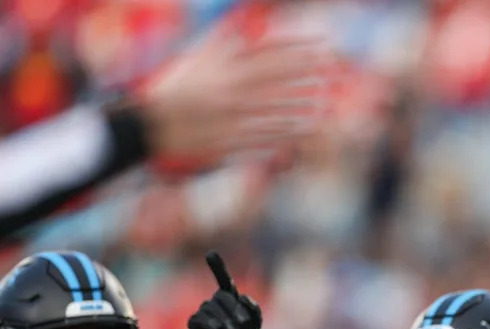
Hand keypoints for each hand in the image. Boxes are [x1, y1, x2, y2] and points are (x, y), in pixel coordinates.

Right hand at [139, 18, 323, 163]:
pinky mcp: (232, 138)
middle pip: (277, 76)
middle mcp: (233, 89)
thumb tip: (243, 22)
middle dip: (306, 70)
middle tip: (330, 67)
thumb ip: (221, 40)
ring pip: (275, 106)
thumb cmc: (175, 88)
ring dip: (300, 101)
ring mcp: (233, 115)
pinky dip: (285, 131)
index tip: (319, 45)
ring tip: (321, 98)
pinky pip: (264, 134)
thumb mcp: (196, 58)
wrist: (152, 123)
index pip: (268, 52)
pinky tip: (302, 128)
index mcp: (225, 67)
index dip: (296, 48)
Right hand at [188, 252, 261, 328]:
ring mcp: (203, 311)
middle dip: (233, 311)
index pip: (223, 279)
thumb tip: (243, 297)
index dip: (217, 267)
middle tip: (240, 327)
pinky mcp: (194, 322)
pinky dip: (210, 324)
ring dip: (224, 321)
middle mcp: (215, 302)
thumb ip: (254, 309)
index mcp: (230, 298)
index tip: (210, 253)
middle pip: (222, 297)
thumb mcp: (256, 324)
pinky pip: (199, 318)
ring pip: (211, 307)